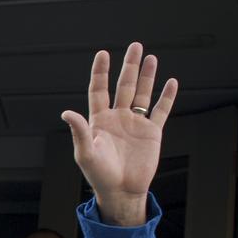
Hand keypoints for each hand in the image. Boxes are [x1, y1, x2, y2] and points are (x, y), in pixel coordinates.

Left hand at [62, 42, 177, 225]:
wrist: (121, 191)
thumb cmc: (99, 175)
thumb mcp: (86, 153)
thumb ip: (79, 131)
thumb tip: (67, 112)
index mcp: (100, 120)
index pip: (99, 90)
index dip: (100, 72)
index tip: (103, 54)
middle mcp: (118, 117)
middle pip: (124, 86)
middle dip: (129, 66)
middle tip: (135, 46)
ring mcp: (136, 123)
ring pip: (142, 94)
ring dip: (147, 76)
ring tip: (151, 58)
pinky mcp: (152, 132)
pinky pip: (161, 110)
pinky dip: (166, 97)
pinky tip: (171, 82)